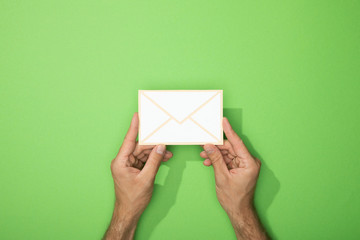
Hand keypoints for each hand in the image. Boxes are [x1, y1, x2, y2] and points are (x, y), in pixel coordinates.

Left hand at [104, 113, 172, 239]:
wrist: (129, 212)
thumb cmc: (133, 198)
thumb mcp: (146, 179)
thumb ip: (154, 161)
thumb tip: (161, 147)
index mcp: (120, 162)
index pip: (129, 140)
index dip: (134, 127)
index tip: (137, 115)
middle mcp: (123, 161)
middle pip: (139, 147)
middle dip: (152, 144)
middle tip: (164, 138)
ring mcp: (129, 165)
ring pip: (144, 153)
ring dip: (155, 152)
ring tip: (167, 152)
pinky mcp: (134, 169)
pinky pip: (145, 159)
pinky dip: (154, 159)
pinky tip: (164, 157)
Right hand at [200, 117, 267, 239]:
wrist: (238, 210)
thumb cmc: (234, 197)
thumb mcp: (222, 176)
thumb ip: (216, 159)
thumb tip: (209, 146)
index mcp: (249, 163)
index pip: (237, 143)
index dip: (229, 131)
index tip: (224, 121)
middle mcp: (249, 162)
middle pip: (231, 147)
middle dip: (217, 146)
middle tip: (205, 142)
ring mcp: (245, 165)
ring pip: (228, 153)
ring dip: (216, 154)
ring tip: (204, 154)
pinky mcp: (240, 168)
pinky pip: (228, 159)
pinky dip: (219, 160)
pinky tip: (209, 161)